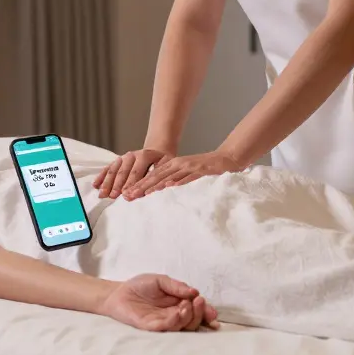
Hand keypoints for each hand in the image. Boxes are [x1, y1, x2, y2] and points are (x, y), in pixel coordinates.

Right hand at [93, 148, 171, 198]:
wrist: (157, 150)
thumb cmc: (163, 161)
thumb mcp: (167, 165)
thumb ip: (160, 175)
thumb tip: (156, 188)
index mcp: (145, 155)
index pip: (137, 172)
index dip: (132, 184)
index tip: (128, 195)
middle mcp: (132, 155)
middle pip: (123, 172)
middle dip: (117, 185)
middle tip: (113, 197)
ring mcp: (123, 157)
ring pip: (113, 170)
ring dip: (108, 183)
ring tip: (103, 194)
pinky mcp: (118, 161)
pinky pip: (108, 168)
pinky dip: (101, 176)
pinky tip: (95, 185)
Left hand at [99, 274, 219, 331]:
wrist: (118, 292)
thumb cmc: (140, 286)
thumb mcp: (161, 280)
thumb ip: (177, 286)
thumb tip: (194, 292)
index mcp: (178, 304)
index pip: (196, 311)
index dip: (206, 312)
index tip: (213, 312)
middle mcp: (173, 315)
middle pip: (192, 320)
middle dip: (199, 313)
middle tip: (199, 301)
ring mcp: (163, 322)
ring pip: (182, 326)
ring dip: (189, 317)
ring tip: (188, 304)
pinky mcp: (151, 327)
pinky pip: (166, 327)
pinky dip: (175, 321)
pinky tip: (179, 312)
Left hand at [124, 151, 241, 199]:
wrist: (227, 158)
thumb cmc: (206, 169)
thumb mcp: (187, 174)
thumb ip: (175, 180)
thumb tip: (161, 190)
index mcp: (173, 165)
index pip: (152, 176)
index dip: (139, 185)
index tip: (127, 195)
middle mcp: (178, 164)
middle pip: (156, 176)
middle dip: (141, 186)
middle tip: (127, 196)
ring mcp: (189, 166)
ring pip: (168, 176)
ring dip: (154, 185)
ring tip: (142, 194)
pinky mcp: (200, 169)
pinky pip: (187, 177)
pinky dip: (177, 182)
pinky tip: (168, 187)